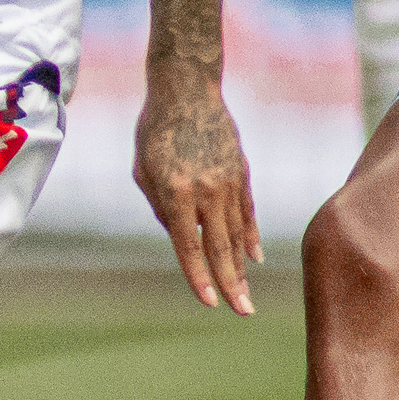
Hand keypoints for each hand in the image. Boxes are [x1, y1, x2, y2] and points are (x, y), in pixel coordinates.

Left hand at [135, 64, 259, 313]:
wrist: (187, 87)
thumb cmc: (154, 129)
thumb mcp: (144, 170)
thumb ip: (160, 206)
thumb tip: (181, 236)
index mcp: (176, 192)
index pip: (189, 247)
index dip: (199, 278)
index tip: (209, 303)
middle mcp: (206, 191)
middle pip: (220, 247)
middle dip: (231, 284)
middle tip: (243, 312)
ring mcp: (228, 181)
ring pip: (236, 234)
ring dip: (241, 267)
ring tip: (246, 296)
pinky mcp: (241, 172)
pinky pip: (247, 212)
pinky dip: (250, 236)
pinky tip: (254, 258)